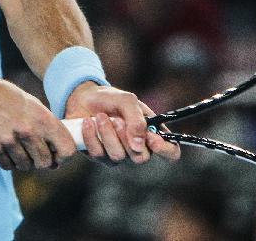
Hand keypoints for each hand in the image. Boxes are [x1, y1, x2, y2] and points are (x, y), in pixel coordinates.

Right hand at [0, 74, 77, 170]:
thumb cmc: (7, 99)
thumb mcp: (32, 105)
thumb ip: (47, 128)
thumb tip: (59, 157)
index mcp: (41, 117)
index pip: (66, 149)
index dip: (64, 157)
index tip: (57, 157)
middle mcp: (27, 129)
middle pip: (45, 163)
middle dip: (41, 161)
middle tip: (34, 153)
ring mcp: (8, 140)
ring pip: (25, 166)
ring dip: (23, 160)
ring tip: (16, 145)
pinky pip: (8, 166)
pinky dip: (8, 160)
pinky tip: (4, 146)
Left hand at [65, 82, 180, 164]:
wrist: (83, 98)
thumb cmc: (111, 99)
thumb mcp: (127, 100)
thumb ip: (137, 120)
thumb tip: (139, 144)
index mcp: (152, 133)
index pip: (171, 151)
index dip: (166, 150)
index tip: (152, 139)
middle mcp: (138, 148)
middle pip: (141, 158)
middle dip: (126, 137)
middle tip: (117, 120)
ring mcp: (118, 155)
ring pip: (118, 156)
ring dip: (107, 133)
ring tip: (100, 116)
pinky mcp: (99, 157)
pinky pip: (98, 154)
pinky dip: (92, 136)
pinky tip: (88, 123)